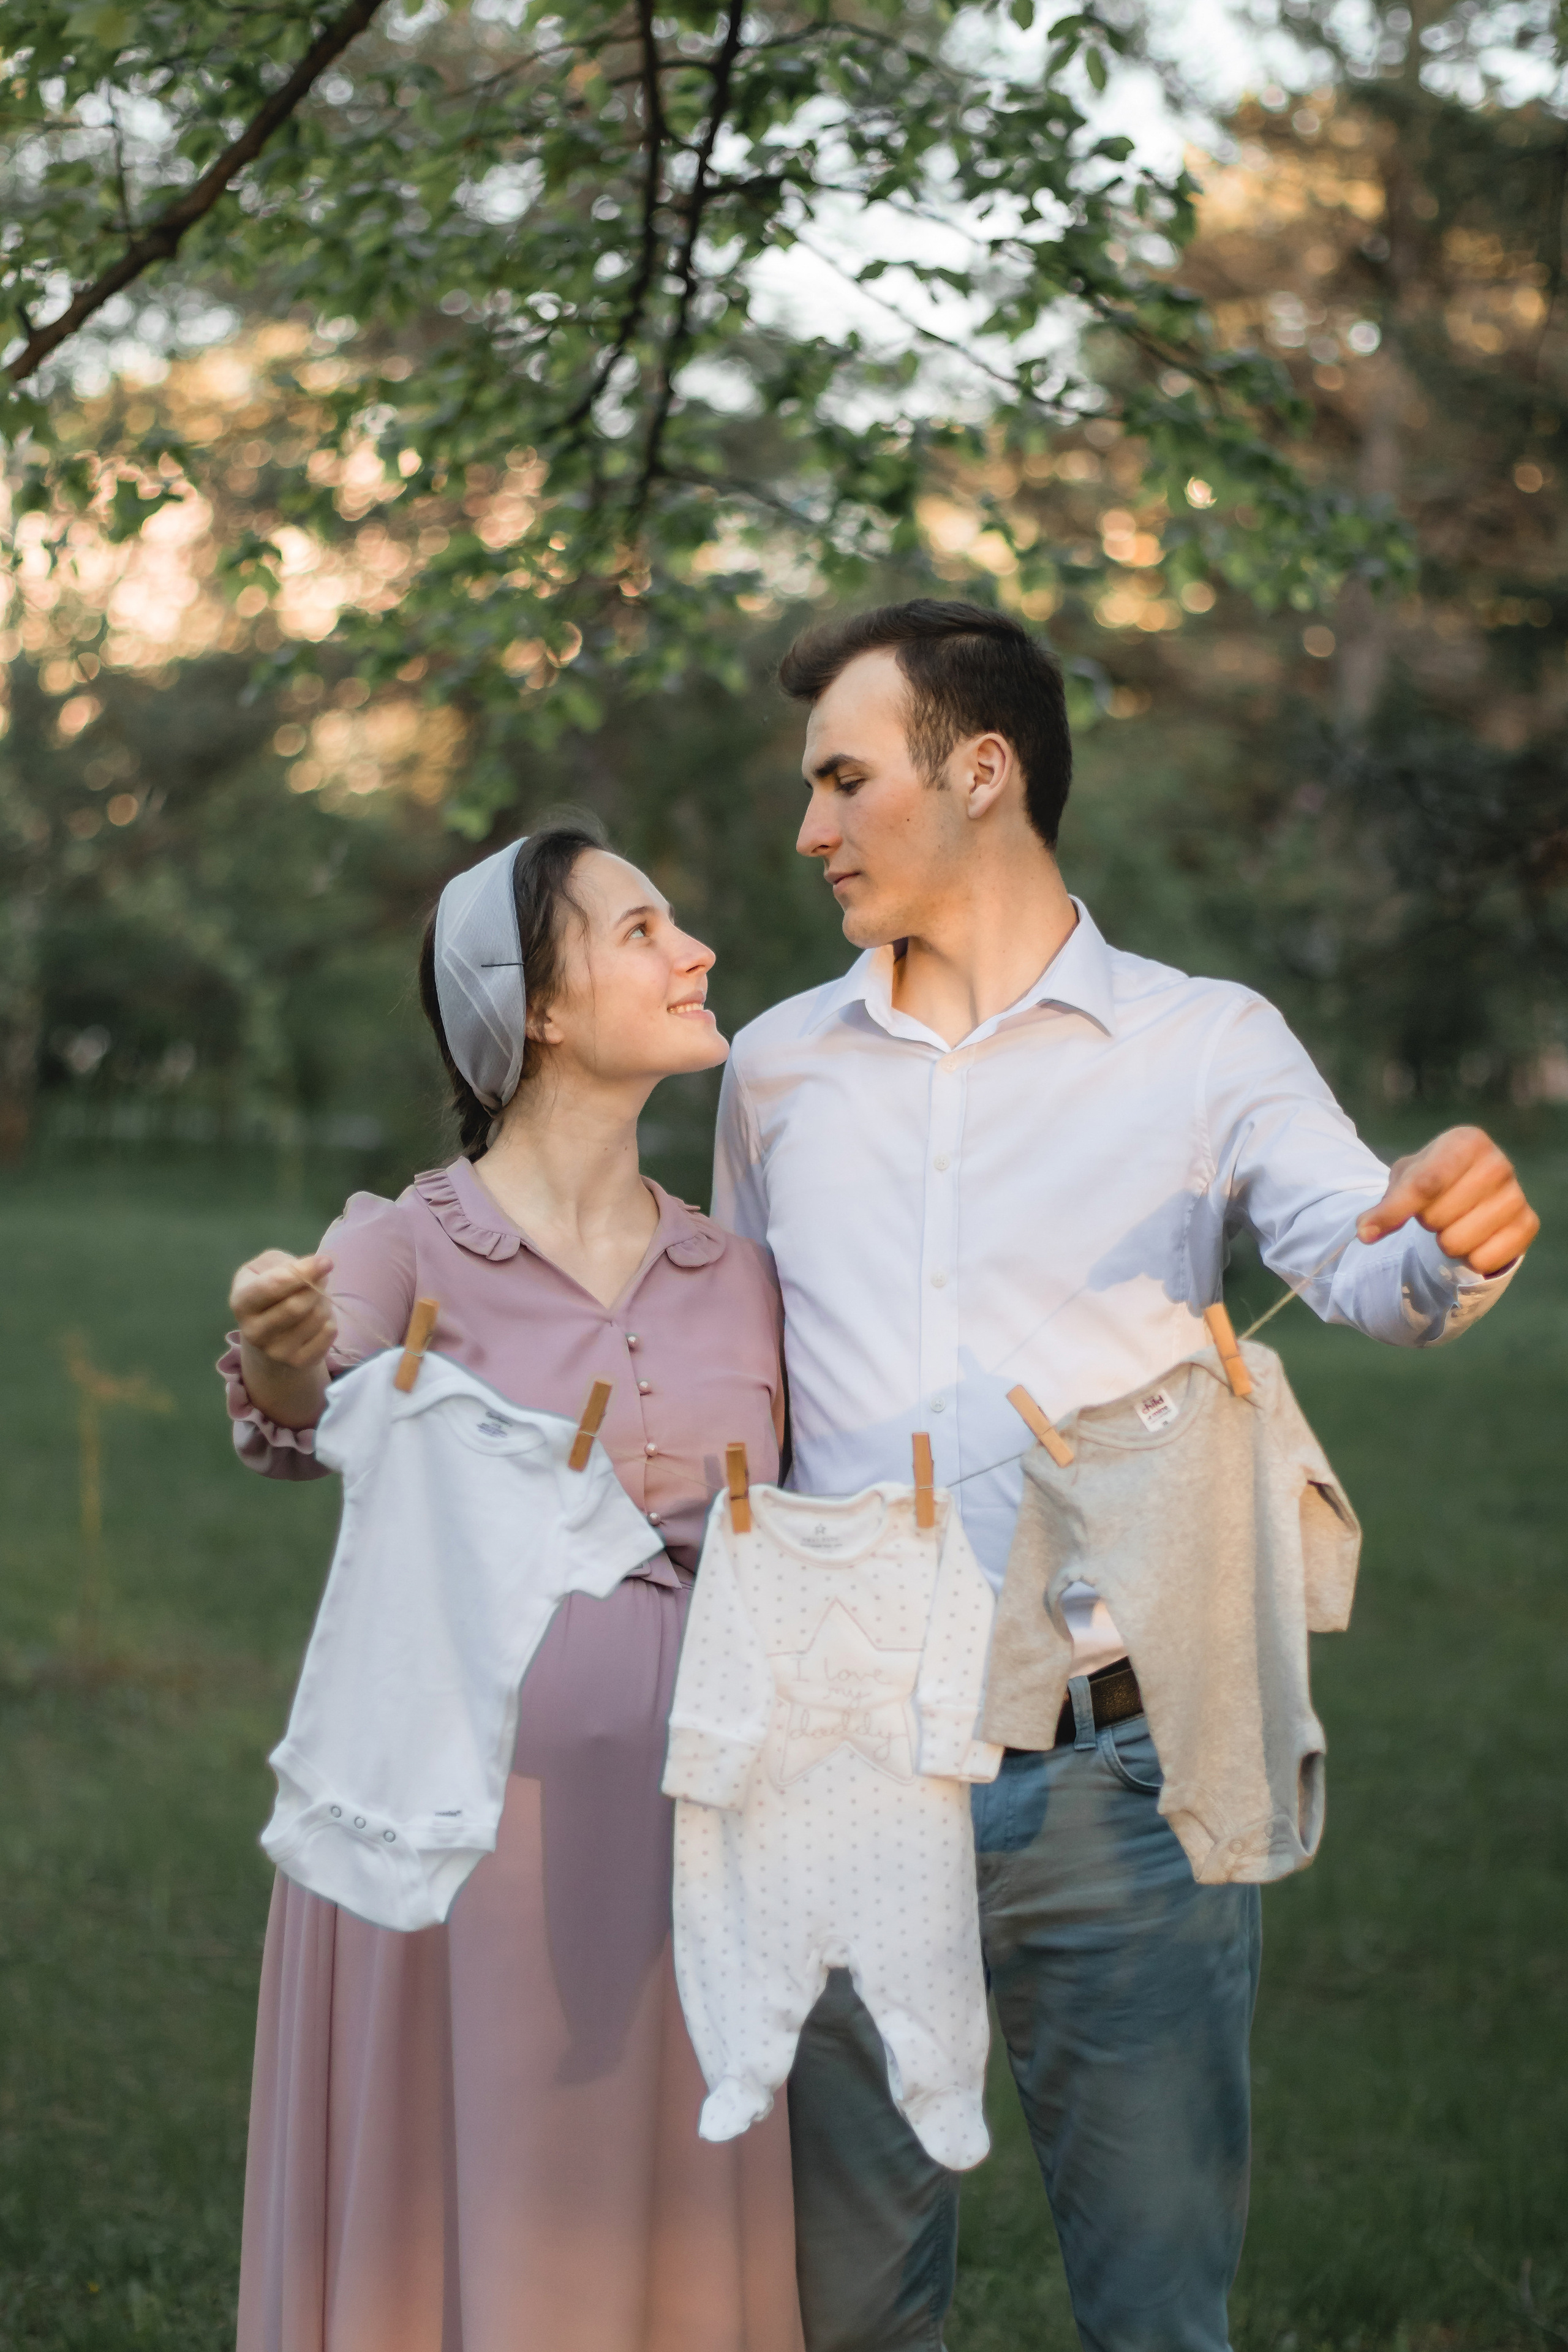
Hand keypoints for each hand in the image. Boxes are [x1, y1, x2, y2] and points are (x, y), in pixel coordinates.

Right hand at [229, 1249, 337, 1367]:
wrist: (268, 1335)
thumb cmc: (269, 1292)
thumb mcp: (267, 1268)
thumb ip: (288, 1264)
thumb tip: (317, 1268)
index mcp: (241, 1302)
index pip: (271, 1287)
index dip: (302, 1272)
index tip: (326, 1262)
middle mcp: (253, 1331)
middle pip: (296, 1306)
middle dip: (315, 1287)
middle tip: (320, 1278)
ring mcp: (275, 1351)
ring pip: (316, 1318)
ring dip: (324, 1301)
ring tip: (315, 1298)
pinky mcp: (298, 1362)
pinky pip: (328, 1333)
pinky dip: (330, 1319)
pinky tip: (317, 1319)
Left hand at [1355, 1126, 1538, 1275]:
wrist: (1473, 1195)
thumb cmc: (1435, 1180)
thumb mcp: (1405, 1182)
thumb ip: (1384, 1206)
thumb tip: (1364, 1232)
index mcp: (1467, 1141)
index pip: (1426, 1184)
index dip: (1394, 1211)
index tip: (1367, 1231)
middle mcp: (1498, 1164)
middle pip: (1436, 1217)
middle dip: (1426, 1222)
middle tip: (1437, 1210)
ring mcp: (1517, 1195)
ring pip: (1457, 1243)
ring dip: (1445, 1241)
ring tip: (1455, 1223)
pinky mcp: (1528, 1226)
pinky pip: (1483, 1260)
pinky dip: (1469, 1258)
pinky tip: (1475, 1239)